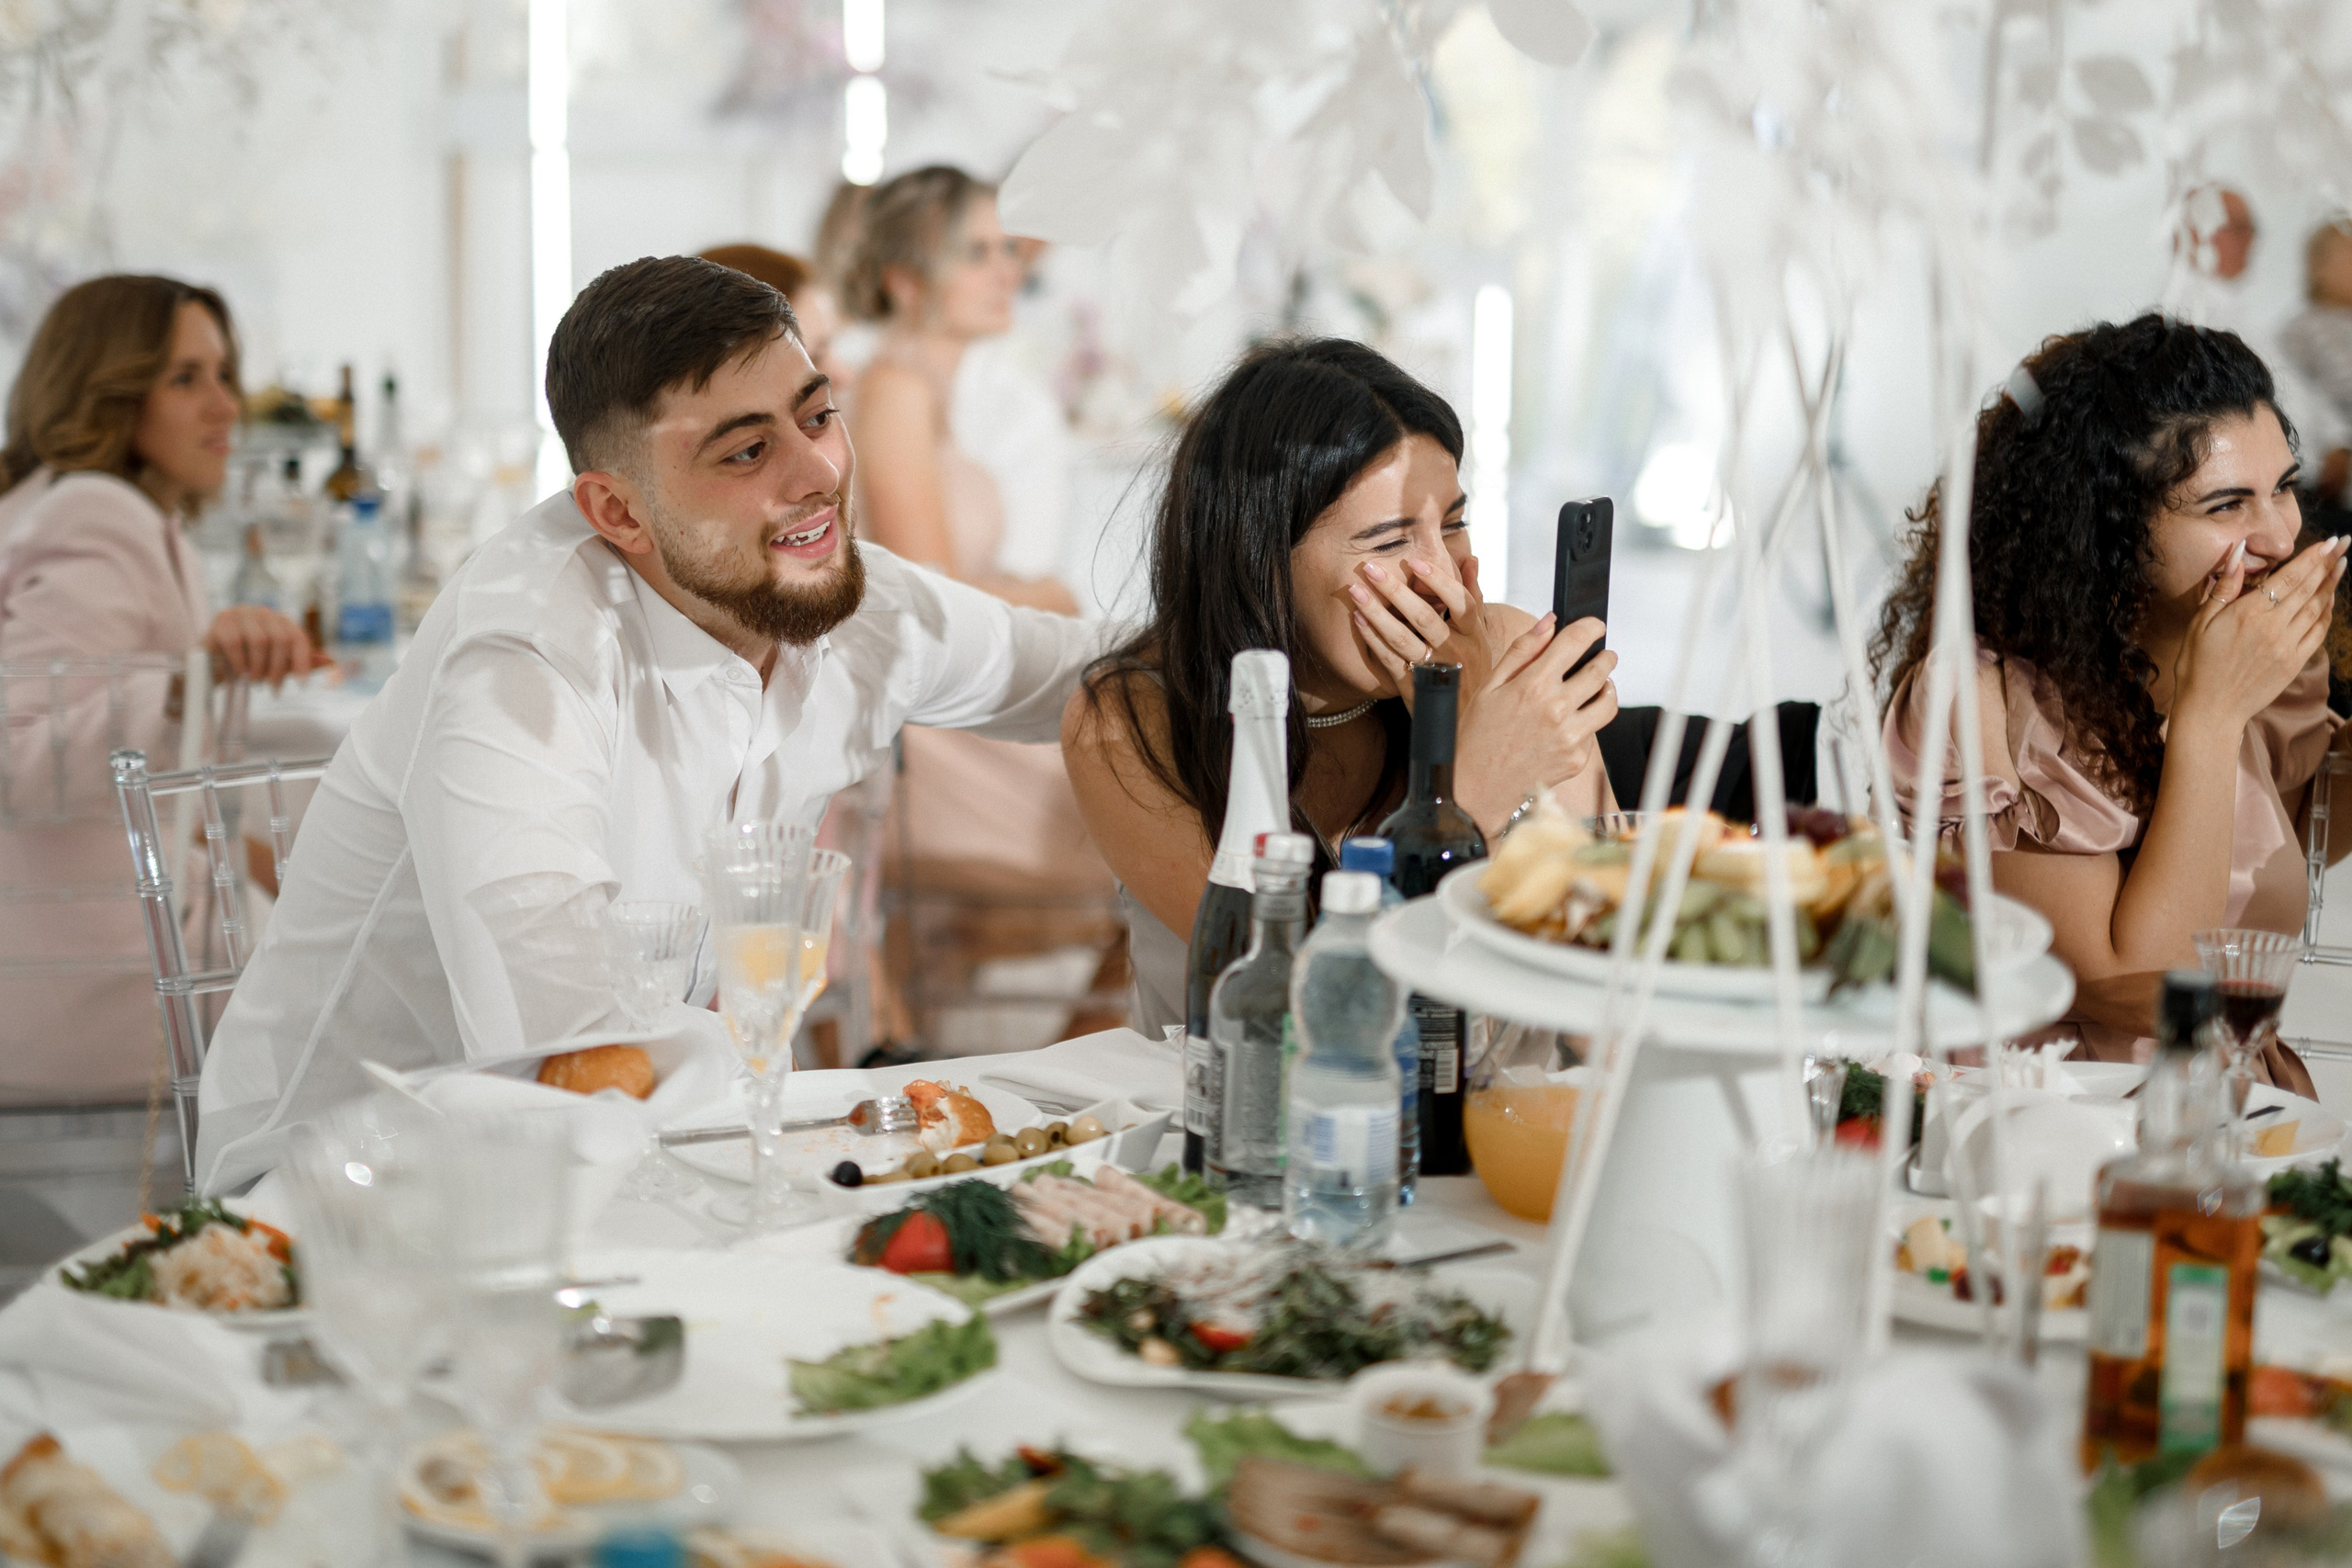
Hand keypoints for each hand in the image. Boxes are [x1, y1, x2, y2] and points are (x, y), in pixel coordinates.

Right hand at [205, 604, 319, 686]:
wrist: (212, 665)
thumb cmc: (248, 664)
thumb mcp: (277, 665)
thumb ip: (302, 663)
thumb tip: (330, 661)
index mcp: (280, 622)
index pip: (298, 637)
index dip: (303, 662)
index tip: (302, 685)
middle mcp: (263, 613)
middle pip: (280, 639)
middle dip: (278, 668)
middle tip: (273, 687)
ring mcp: (241, 613)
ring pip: (259, 640)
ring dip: (258, 667)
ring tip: (254, 680)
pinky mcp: (221, 620)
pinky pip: (235, 642)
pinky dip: (240, 662)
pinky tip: (240, 672)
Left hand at [1350, 553, 1496, 703]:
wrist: (1466, 718)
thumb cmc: (1472, 669)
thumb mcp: (1480, 635)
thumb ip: (1474, 596)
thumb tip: (1471, 560)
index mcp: (1473, 635)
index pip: (1460, 601)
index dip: (1439, 581)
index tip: (1414, 561)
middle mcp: (1455, 651)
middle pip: (1424, 617)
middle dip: (1395, 590)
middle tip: (1370, 568)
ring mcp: (1433, 671)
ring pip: (1402, 638)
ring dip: (1376, 613)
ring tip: (1356, 591)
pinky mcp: (1413, 688)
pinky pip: (1389, 660)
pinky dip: (1373, 639)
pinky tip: (1359, 620)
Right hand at [1452, 612, 1619, 831]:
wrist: (1476, 788)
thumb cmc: (1477, 736)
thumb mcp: (1491, 686)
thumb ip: (1522, 650)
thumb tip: (1548, 623)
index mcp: (1533, 686)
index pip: (1575, 642)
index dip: (1591, 627)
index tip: (1595, 625)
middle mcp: (1557, 710)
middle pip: (1601, 670)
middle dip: (1605, 657)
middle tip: (1602, 656)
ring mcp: (1570, 736)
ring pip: (1608, 701)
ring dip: (1607, 688)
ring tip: (1598, 686)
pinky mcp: (1577, 759)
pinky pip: (1595, 732)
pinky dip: (1588, 721)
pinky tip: (1570, 722)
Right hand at [2173, 536, 2344, 738]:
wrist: (2211, 710)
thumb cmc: (2198, 665)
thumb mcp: (2199, 623)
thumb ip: (2223, 588)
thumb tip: (2236, 555)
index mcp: (2248, 613)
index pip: (2289, 577)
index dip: (2312, 557)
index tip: (2330, 541)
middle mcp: (2274, 627)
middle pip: (2308, 588)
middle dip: (2328, 564)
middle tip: (2343, 545)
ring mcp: (2288, 646)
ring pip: (2318, 608)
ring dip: (2331, 585)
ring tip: (2341, 566)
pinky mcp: (2294, 662)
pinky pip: (2318, 631)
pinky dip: (2327, 613)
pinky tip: (2329, 600)